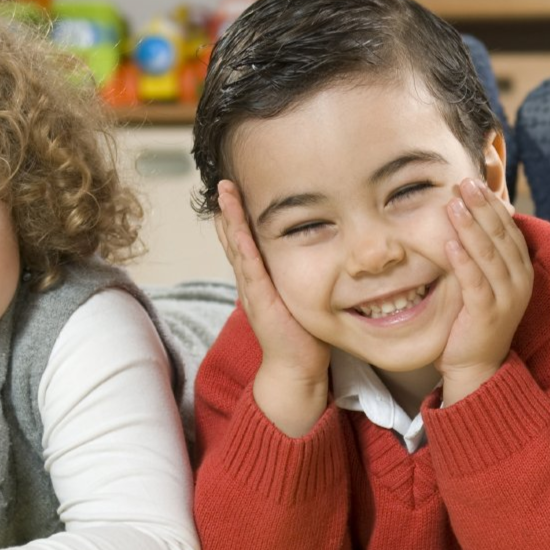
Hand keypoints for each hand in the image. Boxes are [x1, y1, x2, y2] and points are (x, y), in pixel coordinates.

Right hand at [214, 181, 330, 436]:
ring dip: (230, 219)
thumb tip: (327, 247)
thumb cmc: (304, 332)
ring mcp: (253, 290)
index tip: (236, 187)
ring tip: (224, 193)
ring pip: (237, 247)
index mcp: (262, 277)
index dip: (240, 214)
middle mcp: (253, 280)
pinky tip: (237, 226)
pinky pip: (249, 267)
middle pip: (236, 238)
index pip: (247, 239)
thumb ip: (307, 271)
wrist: (296, 368)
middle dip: (229, 209)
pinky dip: (241, 245)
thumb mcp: (304, 293)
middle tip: (223, 181)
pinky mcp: (260, 301)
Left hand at [436, 178, 533, 404]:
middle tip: (463, 183)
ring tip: (453, 205)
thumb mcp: (485, 280)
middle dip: (481, 207)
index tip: (472, 182)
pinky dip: (463, 262)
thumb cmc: (475, 318)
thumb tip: (470, 215)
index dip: (491, 204)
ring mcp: (506, 298)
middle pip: (500, 236)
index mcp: (521, 269)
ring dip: (470, 227)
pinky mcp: (488, 314)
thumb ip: (483, 252)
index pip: (508, 229)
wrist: (476, 365)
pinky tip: (449, 244)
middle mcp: (519, 281)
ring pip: (489, 256)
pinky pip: (475, 283)